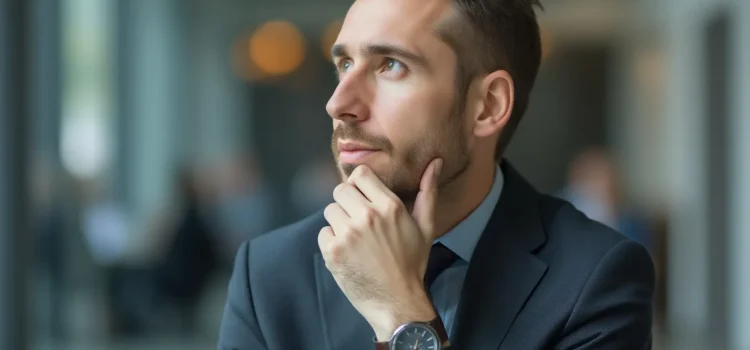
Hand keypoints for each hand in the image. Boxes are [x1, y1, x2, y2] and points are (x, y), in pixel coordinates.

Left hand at [318, 158, 442, 340]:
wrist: (398, 301)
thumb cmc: (412, 263)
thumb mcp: (426, 226)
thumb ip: (428, 192)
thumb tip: (435, 162)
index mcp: (389, 206)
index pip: (359, 175)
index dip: (359, 185)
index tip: (364, 198)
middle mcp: (367, 216)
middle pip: (340, 190)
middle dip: (347, 202)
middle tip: (358, 221)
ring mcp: (347, 234)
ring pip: (330, 211)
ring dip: (339, 222)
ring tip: (354, 239)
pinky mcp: (332, 251)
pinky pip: (323, 232)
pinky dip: (331, 241)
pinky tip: (348, 253)